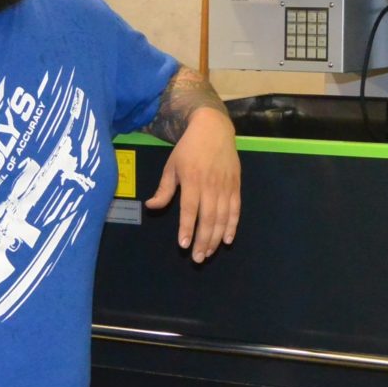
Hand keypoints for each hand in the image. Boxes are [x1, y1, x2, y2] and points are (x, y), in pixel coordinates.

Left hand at [144, 107, 240, 261]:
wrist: (214, 128)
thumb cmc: (188, 148)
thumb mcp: (171, 165)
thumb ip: (164, 189)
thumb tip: (151, 206)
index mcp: (192, 179)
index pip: (190, 209)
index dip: (187, 228)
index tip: (183, 245)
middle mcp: (210, 185)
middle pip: (208, 218)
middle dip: (203, 240)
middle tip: (197, 258)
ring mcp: (225, 186)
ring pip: (222, 217)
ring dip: (216, 237)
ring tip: (209, 253)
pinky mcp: (236, 185)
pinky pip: (235, 209)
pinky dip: (232, 226)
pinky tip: (227, 240)